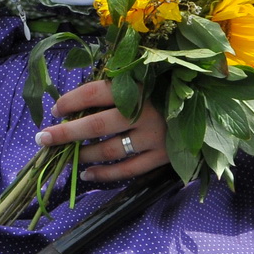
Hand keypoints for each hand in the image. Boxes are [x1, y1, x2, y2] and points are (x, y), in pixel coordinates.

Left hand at [37, 80, 168, 182]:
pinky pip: (128, 170)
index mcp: (138, 86)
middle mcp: (146, 112)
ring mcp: (156, 137)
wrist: (210, 108)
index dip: (71, 101)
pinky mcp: (164, 157)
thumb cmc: (167, 89)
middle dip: (65, 132)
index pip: (95, 92)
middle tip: (43, 137)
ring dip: (83, 154)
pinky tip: (87, 174)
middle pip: (96, 125)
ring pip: (110, 150)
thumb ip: (115, 86)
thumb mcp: (144, 79)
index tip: (55, 109)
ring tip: (66, 157)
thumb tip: (75, 101)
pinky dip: (104, 174)